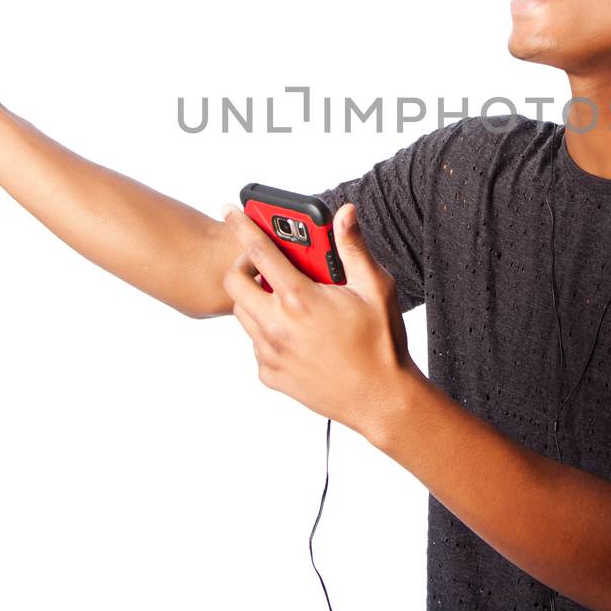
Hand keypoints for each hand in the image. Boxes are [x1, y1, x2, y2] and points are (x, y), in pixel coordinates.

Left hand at [219, 202, 424, 441]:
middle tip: (266, 264)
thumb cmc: (381, 344)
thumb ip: (353, 248)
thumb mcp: (374, 288)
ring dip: (256, 298)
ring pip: (243, 314)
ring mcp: (270, 354)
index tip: (229, 211)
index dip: (241, 225)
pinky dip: (266, 331)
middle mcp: (277, 326)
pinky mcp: (270, 375)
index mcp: (300, 299)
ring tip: (286, 296)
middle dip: (244, 265)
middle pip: (234, 283)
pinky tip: (295, 330)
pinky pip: (255, 344)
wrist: (381, 400)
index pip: (259, 251)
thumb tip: (345, 214)